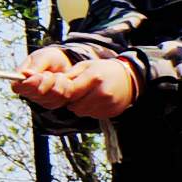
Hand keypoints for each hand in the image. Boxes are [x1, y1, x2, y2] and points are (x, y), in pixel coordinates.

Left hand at [12, 49, 137, 118]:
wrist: (129, 77)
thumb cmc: (103, 70)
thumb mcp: (86, 66)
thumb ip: (69, 76)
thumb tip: (52, 84)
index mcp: (94, 78)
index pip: (70, 93)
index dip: (64, 94)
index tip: (64, 91)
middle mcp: (101, 93)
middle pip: (75, 106)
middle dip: (71, 102)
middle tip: (77, 94)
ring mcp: (108, 104)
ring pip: (82, 112)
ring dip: (80, 107)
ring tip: (87, 96)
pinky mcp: (111, 112)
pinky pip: (93, 115)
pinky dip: (91, 110)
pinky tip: (96, 101)